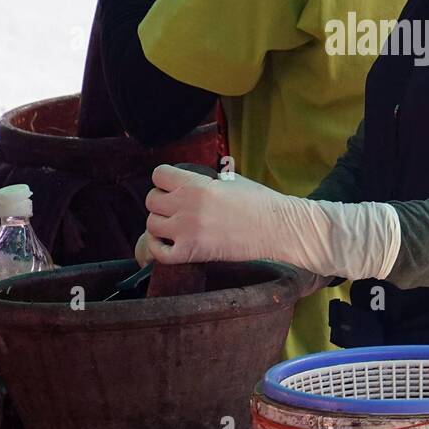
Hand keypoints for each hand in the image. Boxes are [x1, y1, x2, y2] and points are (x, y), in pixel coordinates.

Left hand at [141, 166, 294, 265]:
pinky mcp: (192, 253)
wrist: (276, 228)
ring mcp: (187, 231)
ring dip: (160, 224)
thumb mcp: (231, 180)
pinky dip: (158, 248)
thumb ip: (204, 181)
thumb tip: (188, 184)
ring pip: (151, 225)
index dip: (164, 179)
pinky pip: (159, 252)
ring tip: (173, 226)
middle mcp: (187, 206)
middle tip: (174, 207)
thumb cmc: (259, 203)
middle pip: (151, 200)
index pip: (159, 175)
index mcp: (197, 184)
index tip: (171, 186)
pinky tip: (168, 243)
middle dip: (161, 202)